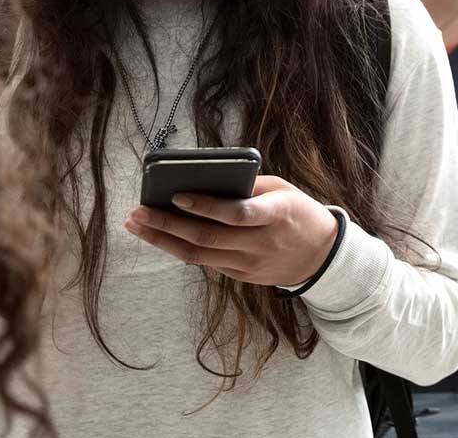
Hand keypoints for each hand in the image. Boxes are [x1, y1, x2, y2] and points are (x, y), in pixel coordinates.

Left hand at [124, 175, 339, 287]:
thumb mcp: (282, 189)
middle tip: (137, 212)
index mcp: (276, 214)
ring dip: (163, 240)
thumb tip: (203, 181)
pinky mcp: (243, 276)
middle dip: (167, 225)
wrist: (321, 255)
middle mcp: (262, 243)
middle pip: (207, 238)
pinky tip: (160, 235)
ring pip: (199, 255)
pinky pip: (206, 262)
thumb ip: (248, 186)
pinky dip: (180, 248)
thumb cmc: (297, 211)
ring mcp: (251, 264)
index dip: (205, 206)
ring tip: (136, 224)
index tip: (176, 195)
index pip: (237, 213)